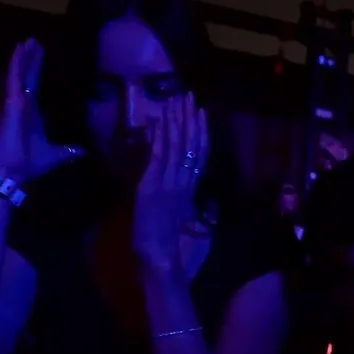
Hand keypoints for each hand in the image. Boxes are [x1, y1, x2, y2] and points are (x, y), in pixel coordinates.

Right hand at [0, 39, 79, 180]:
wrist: (10, 171)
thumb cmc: (27, 164)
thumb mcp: (54, 155)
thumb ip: (68, 151)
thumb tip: (83, 151)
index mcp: (32, 115)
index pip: (36, 87)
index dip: (38, 72)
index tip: (40, 57)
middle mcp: (23, 105)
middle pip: (29, 77)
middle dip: (32, 60)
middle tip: (34, 40)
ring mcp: (16, 102)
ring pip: (21, 74)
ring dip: (24, 57)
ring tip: (27, 40)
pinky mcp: (11, 102)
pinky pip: (14, 79)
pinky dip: (16, 65)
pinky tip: (17, 51)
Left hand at [133, 92, 208, 271]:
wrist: (162, 257)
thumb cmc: (174, 245)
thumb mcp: (185, 218)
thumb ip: (189, 201)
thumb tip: (192, 189)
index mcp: (192, 189)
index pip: (200, 154)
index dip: (202, 132)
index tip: (201, 112)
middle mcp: (184, 182)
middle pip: (190, 144)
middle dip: (189, 119)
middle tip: (188, 95)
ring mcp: (168, 182)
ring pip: (176, 146)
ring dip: (175, 121)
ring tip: (175, 100)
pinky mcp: (152, 186)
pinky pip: (158, 156)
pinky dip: (159, 137)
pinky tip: (159, 121)